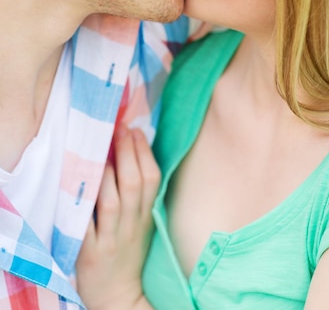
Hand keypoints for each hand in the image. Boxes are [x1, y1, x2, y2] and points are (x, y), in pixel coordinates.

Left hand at [76, 127, 159, 309]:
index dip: (144, 152)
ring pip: (112, 201)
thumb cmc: (130, 252)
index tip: (135, 130)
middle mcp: (132, 224)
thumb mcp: (143, 222)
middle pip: (132, 183)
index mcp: (147, 215)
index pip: (152, 179)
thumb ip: (139, 193)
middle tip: (119, 128)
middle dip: (127, 152)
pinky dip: (87, 203)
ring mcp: (112, 238)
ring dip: (108, 172)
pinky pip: (89, 224)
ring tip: (103, 149)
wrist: (119, 296)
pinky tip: (84, 183)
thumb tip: (132, 152)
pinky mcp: (91, 252)